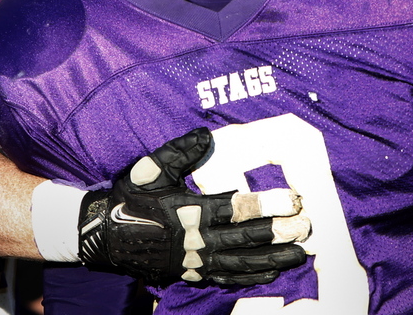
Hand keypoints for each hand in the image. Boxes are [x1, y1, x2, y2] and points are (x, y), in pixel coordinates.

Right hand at [78, 127, 309, 285]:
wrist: (107, 233)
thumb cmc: (131, 197)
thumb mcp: (150, 168)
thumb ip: (179, 151)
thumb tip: (206, 134)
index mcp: (187, 210)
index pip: (235, 208)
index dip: (266, 204)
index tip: (291, 200)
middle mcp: (195, 240)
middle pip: (245, 238)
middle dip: (279, 232)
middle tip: (306, 226)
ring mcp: (195, 260)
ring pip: (242, 262)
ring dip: (273, 257)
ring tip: (299, 253)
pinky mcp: (192, 273)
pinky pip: (227, 277)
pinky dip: (251, 276)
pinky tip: (271, 270)